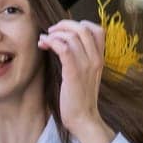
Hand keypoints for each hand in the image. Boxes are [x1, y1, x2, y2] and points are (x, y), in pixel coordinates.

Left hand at [39, 20, 112, 142]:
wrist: (83, 117)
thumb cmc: (79, 96)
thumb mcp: (84, 73)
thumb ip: (79, 57)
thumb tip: (63, 41)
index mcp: (99, 58)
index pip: (97, 29)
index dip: (78, 24)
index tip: (62, 31)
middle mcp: (96, 59)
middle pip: (84, 28)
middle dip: (63, 25)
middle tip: (50, 32)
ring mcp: (86, 66)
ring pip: (73, 36)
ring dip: (54, 34)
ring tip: (44, 40)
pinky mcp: (74, 73)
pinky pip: (64, 49)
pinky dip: (52, 42)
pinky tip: (43, 45)